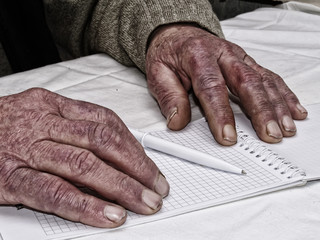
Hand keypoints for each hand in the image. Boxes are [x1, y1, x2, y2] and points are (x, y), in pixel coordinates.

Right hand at [0, 88, 168, 227]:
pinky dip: (84, 206)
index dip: (134, 147)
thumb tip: (117, 154)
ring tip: (143, 203)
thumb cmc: (5, 126)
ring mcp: (26, 150)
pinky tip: (107, 216)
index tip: (151, 167)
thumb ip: (75, 130)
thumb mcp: (41, 115)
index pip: (106, 122)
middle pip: (102, 142)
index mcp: (53, 105)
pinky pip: (53, 192)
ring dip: (120, 187)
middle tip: (156, 187)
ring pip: (84, 165)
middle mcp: (42, 123)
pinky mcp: (9, 179)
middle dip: (136, 167)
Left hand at [146, 24, 307, 144]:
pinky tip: (292, 110)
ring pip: (263, 80)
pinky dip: (283, 95)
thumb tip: (177, 122)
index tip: (227, 136)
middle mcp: (223, 54)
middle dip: (261, 111)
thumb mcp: (157, 73)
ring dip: (277, 106)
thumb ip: (168, 96)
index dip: (221, 114)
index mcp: (198, 55)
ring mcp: (238, 58)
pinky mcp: (247, 63)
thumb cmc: (169, 55)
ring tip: (285, 128)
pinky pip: (269, 77)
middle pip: (247, 82)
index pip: (211, 87)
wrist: (178, 35)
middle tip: (269, 134)